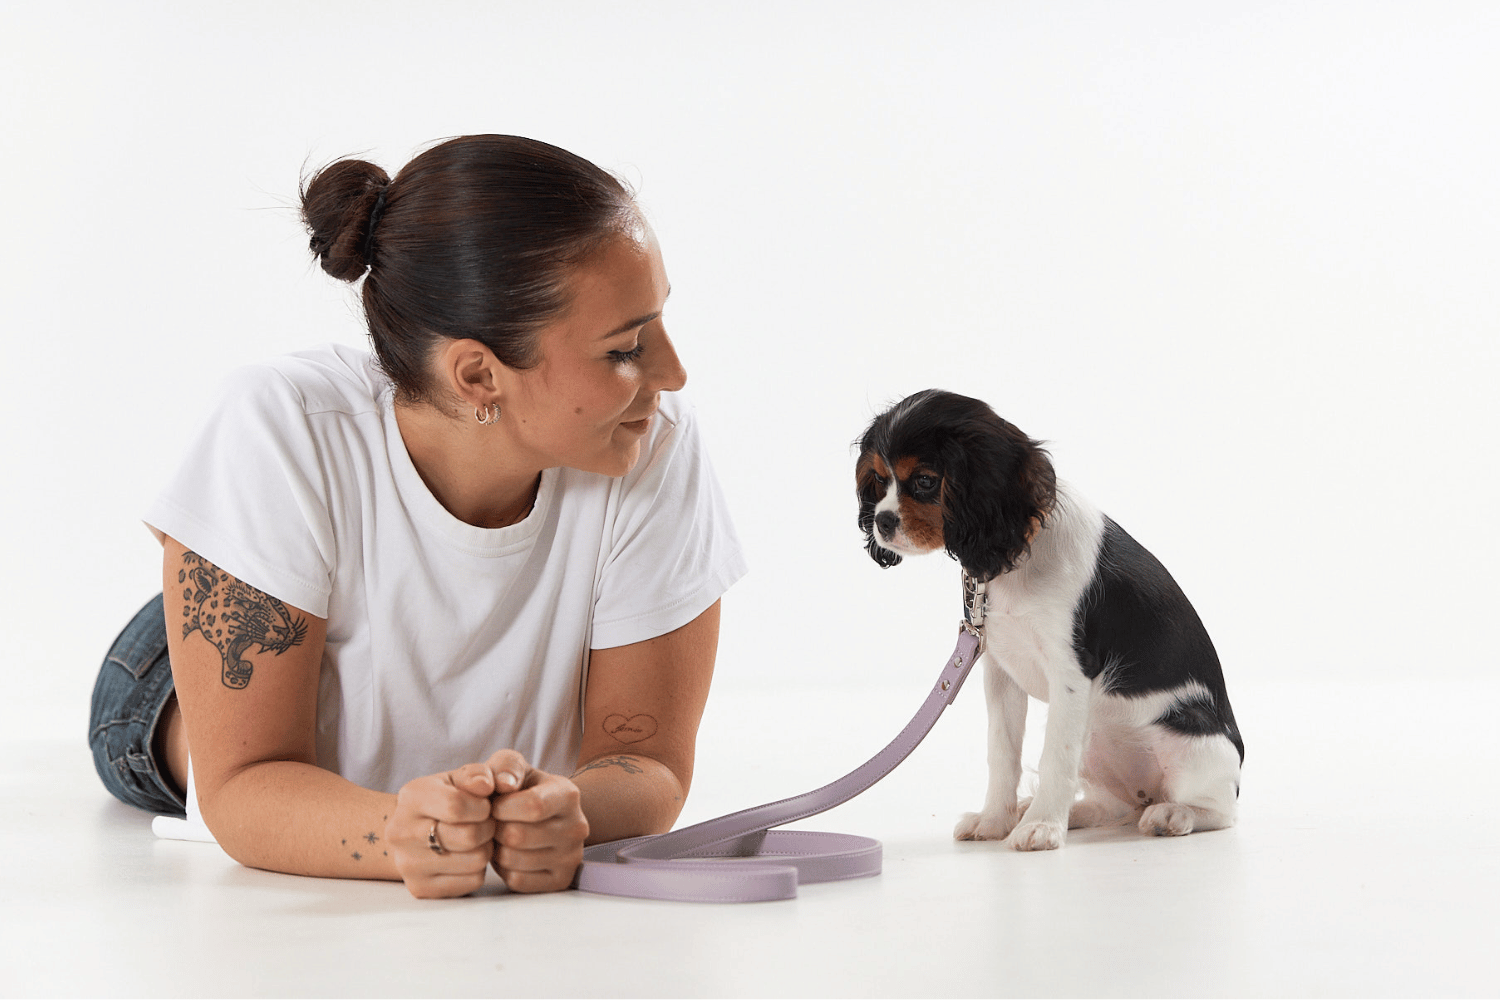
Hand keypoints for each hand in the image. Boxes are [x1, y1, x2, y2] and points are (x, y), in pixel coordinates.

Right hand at [387, 762, 499, 898]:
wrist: (412, 832)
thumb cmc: (443, 800)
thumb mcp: (457, 778)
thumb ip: (476, 774)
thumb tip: (487, 784)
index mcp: (411, 797)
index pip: (457, 806)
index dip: (483, 806)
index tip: (485, 806)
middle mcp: (402, 832)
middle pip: (469, 836)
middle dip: (488, 827)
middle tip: (485, 823)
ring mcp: (408, 865)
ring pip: (476, 860)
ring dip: (486, 848)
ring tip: (477, 838)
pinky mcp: (420, 888)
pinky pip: (472, 882)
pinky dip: (478, 869)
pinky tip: (467, 856)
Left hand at [486, 749, 589, 892]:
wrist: (544, 813)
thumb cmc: (521, 788)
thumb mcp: (514, 767)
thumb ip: (504, 766)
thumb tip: (503, 784)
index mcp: (568, 795)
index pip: (533, 806)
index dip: (502, 807)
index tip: (494, 804)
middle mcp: (576, 827)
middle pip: (517, 836)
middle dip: (495, 829)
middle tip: (495, 823)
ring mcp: (571, 856)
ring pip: (513, 861)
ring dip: (497, 849)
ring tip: (502, 837)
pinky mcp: (561, 880)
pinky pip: (517, 882)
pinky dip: (505, 870)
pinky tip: (510, 854)